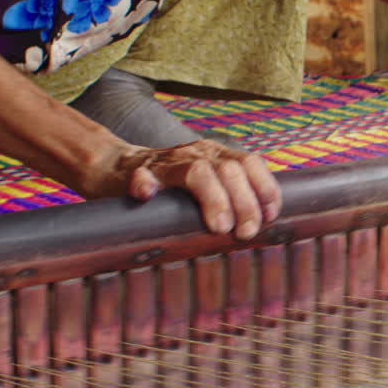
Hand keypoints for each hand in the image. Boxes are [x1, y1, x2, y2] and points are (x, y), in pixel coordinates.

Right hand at [112, 140, 281, 239]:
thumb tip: (265, 226)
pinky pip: (141, 176)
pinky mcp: (137, 174)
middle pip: (230, 170)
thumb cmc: (171, 188)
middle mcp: (197, 154)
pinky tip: (147, 195)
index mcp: (217, 156)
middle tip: (245, 232)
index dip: (265, 189)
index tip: (270, 217)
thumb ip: (234, 197)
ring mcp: (167, 163)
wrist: (117, 169)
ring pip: (198, 171)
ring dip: (214, 198)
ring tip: (219, 226)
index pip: (251, 163)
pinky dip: (145, 185)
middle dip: (245, 203)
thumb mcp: (209, 185)